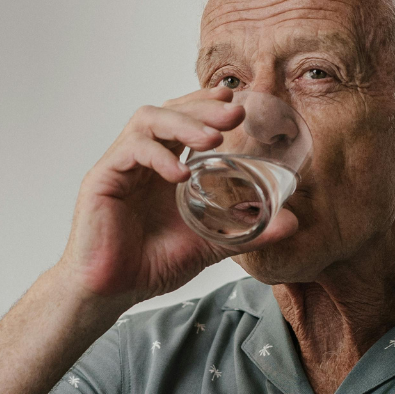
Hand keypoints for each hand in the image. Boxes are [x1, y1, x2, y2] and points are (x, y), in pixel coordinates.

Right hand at [58, 87, 297, 302]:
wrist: (110, 293)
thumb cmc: (149, 265)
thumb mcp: (208, 245)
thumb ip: (247, 232)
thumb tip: (293, 222)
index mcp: (164, 167)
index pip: (183, 119)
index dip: (207, 104)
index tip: (236, 100)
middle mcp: (141, 160)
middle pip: (168, 111)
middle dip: (203, 107)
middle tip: (235, 112)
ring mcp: (120, 166)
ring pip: (148, 120)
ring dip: (183, 122)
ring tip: (212, 138)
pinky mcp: (102, 179)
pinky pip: (129, 152)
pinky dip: (158, 156)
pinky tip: (180, 173)